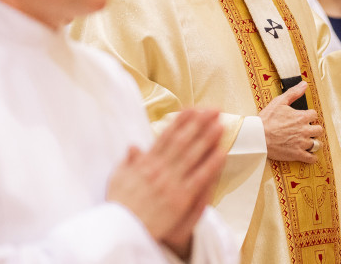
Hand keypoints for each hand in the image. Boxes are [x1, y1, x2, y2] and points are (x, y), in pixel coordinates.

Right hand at [107, 108, 224, 258]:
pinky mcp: (180, 198)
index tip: (192, 109)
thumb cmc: (120, 206)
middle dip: (199, 123)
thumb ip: (127, 162)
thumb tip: (133, 145)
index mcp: (145, 163)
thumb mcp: (118, 179)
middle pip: (183, 141)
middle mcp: (159, 169)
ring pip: (193, 155)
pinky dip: (211, 164)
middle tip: (213, 110)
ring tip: (221, 124)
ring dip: (208, 138)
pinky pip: (199, 177)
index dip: (180, 121)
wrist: (123, 230)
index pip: (165, 137)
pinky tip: (222, 152)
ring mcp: (171, 182)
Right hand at [258, 82, 323, 162]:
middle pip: (319, 130)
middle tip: (308, 130)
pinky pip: (311, 158)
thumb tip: (304, 84)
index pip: (314, 115)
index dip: (310, 116)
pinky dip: (312, 158)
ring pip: (317, 144)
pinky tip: (310, 156)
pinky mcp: (297, 154)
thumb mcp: (279, 102)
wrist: (257, 136)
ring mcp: (301, 143)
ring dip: (314, 143)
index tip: (305, 118)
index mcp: (302, 117)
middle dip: (314, 129)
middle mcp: (304, 130)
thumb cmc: (266, 119)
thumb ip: (293, 93)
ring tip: (309, 142)